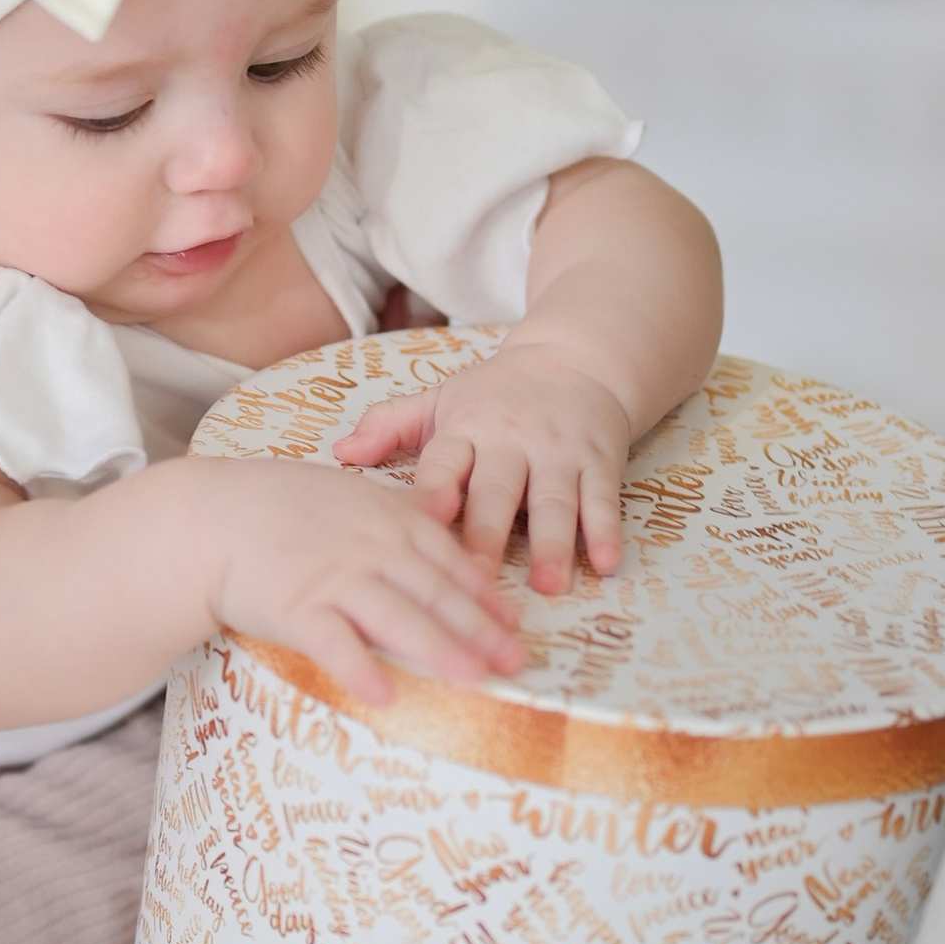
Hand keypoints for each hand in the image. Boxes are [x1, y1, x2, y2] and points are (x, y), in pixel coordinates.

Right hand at [191, 459, 524, 703]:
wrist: (212, 517)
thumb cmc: (281, 506)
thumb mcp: (352, 492)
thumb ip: (401, 508)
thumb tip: (445, 516)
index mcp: (388, 519)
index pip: (450, 560)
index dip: (486, 595)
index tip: (515, 624)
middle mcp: (370, 548)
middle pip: (436, 593)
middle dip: (480, 630)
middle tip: (515, 662)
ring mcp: (334, 578)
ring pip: (397, 617)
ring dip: (439, 649)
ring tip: (474, 680)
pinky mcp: (296, 608)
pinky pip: (333, 644)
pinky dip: (360, 669)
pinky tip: (385, 695)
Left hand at [334, 345, 631, 594]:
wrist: (577, 359)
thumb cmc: (497, 393)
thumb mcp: (442, 400)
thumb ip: (390, 425)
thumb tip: (339, 452)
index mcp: (467, 429)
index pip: (446, 462)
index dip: (436, 491)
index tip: (425, 522)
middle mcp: (512, 441)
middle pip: (499, 490)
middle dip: (489, 534)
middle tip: (479, 580)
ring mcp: (559, 452)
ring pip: (555, 500)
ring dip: (552, 543)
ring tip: (548, 584)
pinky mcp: (600, 461)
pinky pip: (603, 499)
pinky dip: (605, 531)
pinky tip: (605, 563)